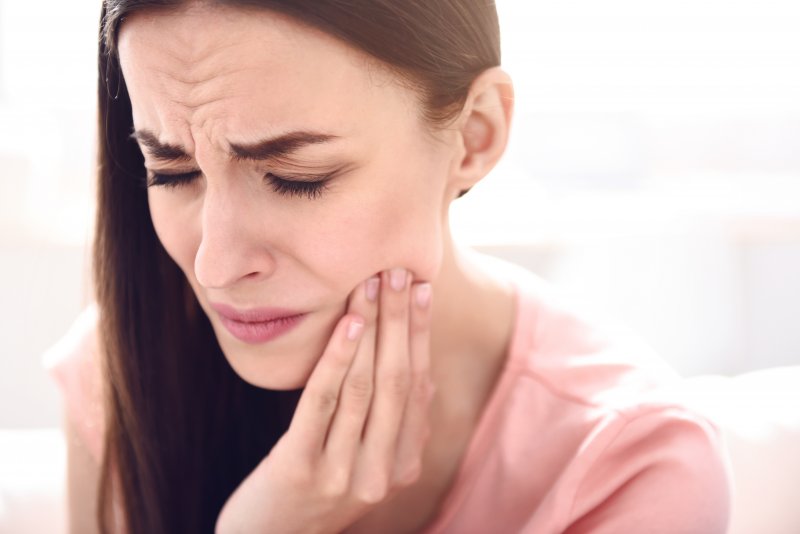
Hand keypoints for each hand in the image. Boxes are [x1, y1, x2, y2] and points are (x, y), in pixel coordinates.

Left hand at [215, 268, 435, 533]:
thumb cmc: (318, 488)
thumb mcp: (366, 460)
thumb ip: (396, 424)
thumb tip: (425, 374)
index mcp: (404, 464)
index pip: (418, 385)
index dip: (420, 333)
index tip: (422, 287)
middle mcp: (382, 472)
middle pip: (397, 380)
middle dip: (400, 321)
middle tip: (399, 271)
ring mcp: (344, 473)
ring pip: (365, 387)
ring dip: (371, 329)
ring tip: (371, 284)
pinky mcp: (301, 469)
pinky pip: (324, 404)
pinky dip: (338, 358)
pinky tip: (346, 323)